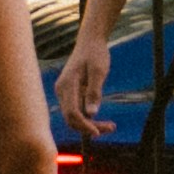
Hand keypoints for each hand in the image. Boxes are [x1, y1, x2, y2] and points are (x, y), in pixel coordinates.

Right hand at [53, 23, 112, 140]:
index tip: (99, 132)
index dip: (85, 125)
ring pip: (73, 116)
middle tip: (111, 128)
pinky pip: (76, 110)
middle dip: (89, 127)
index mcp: (67, 85)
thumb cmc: (95, 53)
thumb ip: (94, 91)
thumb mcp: (99, 71)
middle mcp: (61, 90)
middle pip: (71, 118)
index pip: (72, 113)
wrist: (90, 41)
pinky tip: (102, 119)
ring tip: (111, 126)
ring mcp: (63, 92)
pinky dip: (88, 117)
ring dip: (90, 124)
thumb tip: (91, 114)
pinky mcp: (68, 93)